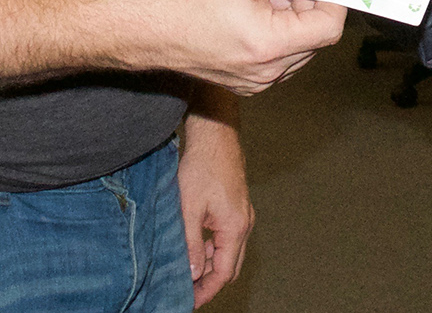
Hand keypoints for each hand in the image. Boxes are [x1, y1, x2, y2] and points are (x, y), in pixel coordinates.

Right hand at [133, 0, 347, 93]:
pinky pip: (279, 58)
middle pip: (316, 38)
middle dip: (307, 6)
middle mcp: (268, 72)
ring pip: (299, 48)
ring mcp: (256, 82)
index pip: (330, 27)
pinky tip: (248, 13)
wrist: (143, 27)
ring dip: (290, 20)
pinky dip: (275, 34)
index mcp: (270, 45)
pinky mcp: (245, 84)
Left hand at [179, 103, 252, 306]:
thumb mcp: (189, 209)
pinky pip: (229, 237)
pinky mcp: (238, 207)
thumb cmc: (202, 167)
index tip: (188, 301)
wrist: (216, 135)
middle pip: (231, 266)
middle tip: (187, 291)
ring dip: (211, 264)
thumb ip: (191, 244)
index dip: (206, 290)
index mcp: (235, 227)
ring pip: (230, 252)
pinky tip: (197, 246)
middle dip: (210, 281)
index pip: (224, 272)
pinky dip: (214, 248)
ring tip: (187, 269)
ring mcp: (244, 214)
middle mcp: (245, 223)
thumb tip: (192, 274)